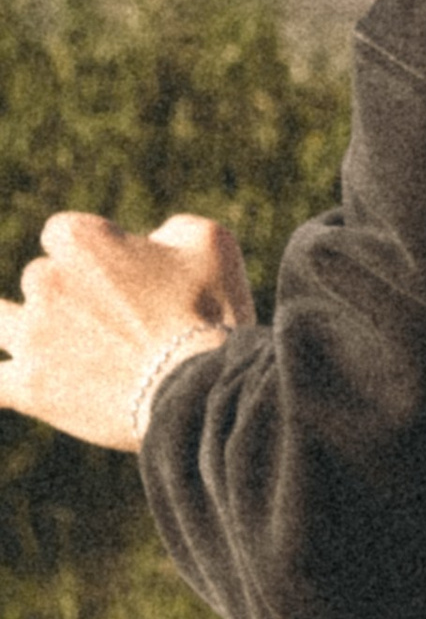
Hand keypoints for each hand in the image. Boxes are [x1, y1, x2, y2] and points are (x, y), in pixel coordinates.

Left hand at [0, 213, 252, 452]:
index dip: (93, 253)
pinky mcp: (29, 387)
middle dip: (69, 294)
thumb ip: (171, 230)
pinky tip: (11, 382)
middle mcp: (44, 280)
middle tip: (115, 321)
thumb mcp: (211, 243)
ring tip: (47, 342)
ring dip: (22, 327)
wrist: (198, 389)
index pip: (64, 233)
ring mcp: (30, 336)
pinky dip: (2, 383)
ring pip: (1, 321)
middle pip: (40, 278)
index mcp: (81, 240)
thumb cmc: (210, 311)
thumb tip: (153, 243)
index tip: (122, 276)